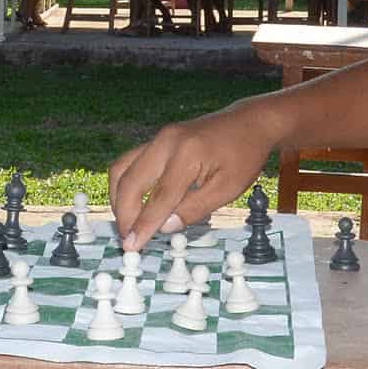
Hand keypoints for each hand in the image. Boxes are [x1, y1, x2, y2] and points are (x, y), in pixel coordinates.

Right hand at [108, 97, 283, 249]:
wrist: (249, 122)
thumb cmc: (244, 156)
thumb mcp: (228, 189)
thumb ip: (195, 209)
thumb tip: (164, 228)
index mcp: (188, 154)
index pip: (159, 197)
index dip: (143, 225)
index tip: (131, 246)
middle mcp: (166, 141)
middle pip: (130, 181)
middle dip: (123, 213)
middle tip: (127, 239)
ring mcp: (159, 137)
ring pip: (121, 168)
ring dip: (118, 198)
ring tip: (127, 223)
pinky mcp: (157, 139)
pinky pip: (129, 162)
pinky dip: (125, 185)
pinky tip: (132, 203)